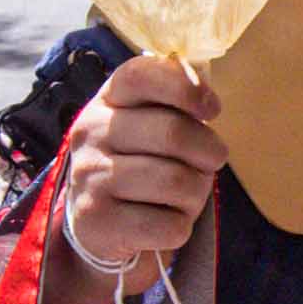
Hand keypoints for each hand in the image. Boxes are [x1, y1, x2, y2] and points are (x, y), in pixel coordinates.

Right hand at [65, 54, 225, 277]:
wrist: (96, 225)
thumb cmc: (141, 165)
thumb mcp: (150, 126)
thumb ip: (175, 107)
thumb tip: (207, 102)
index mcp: (107, 100)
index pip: (141, 75)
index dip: (186, 88)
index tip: (213, 109)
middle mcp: (91, 132)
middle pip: (173, 133)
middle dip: (209, 151)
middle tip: (211, 162)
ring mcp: (90, 176)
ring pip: (176, 182)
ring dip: (196, 195)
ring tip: (183, 197)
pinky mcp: (96, 219)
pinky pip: (169, 226)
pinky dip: (180, 228)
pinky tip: (162, 222)